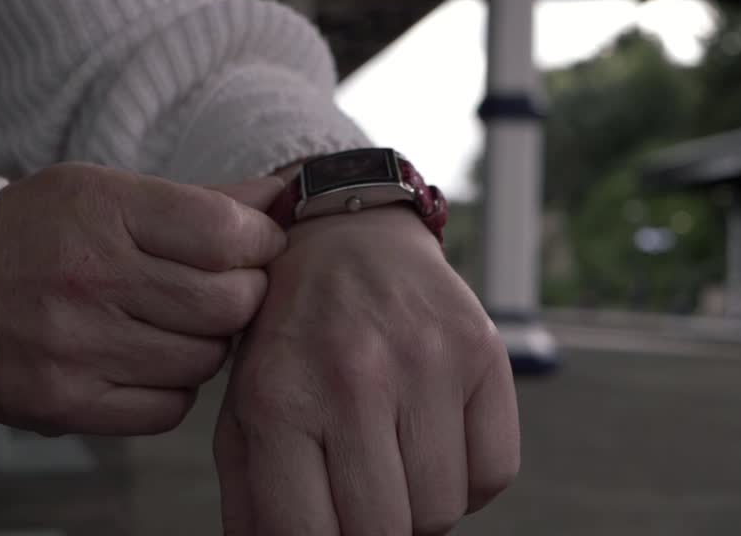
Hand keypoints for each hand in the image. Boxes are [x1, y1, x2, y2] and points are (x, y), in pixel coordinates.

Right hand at [0, 162, 285, 436]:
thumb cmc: (34, 233)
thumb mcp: (105, 192)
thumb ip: (201, 200)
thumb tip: (283, 195)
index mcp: (101, 210)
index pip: (226, 233)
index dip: (259, 241)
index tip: (256, 243)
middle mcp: (89, 278)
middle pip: (228, 302)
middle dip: (243, 293)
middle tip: (224, 285)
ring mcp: (76, 347)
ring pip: (205, 358)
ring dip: (208, 341)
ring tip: (176, 319)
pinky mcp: (67, 405)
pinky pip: (169, 408)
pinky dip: (174, 386)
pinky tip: (148, 356)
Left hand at [214, 206, 519, 534]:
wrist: (346, 235)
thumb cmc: (289, 336)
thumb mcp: (245, 407)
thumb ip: (251, 498)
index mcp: (279, 399)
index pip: (308, 535)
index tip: (329, 529)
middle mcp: (354, 378)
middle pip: (385, 532)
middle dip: (374, 532)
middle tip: (362, 498)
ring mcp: (425, 361)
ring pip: (445, 510)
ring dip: (421, 505)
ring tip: (395, 459)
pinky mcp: (481, 350)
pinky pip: (495, 472)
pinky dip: (470, 478)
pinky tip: (437, 441)